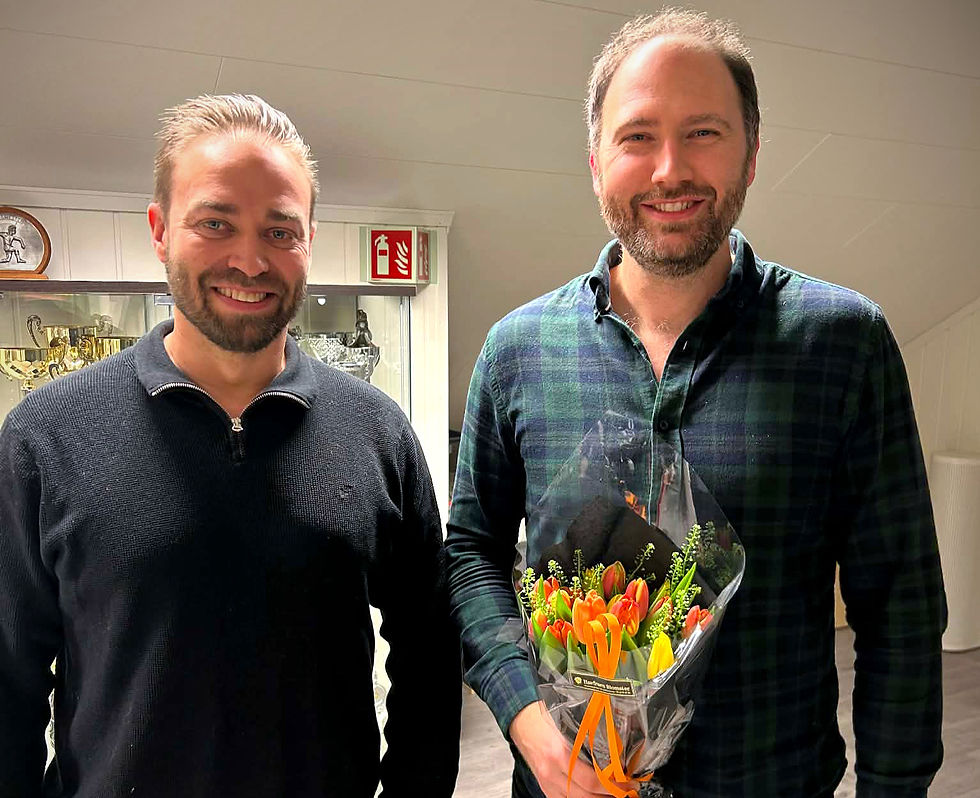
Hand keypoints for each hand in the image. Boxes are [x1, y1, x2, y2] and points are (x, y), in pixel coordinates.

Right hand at [509, 700, 639, 797]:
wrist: (520, 720)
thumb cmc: (543, 716)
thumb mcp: (567, 721)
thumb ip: (587, 735)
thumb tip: (615, 745)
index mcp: (559, 754)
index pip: (591, 781)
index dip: (614, 786)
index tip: (629, 783)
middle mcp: (552, 772)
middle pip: (586, 796)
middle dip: (610, 796)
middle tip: (627, 791)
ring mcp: (546, 782)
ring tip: (613, 793)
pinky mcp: (544, 786)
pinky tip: (594, 795)